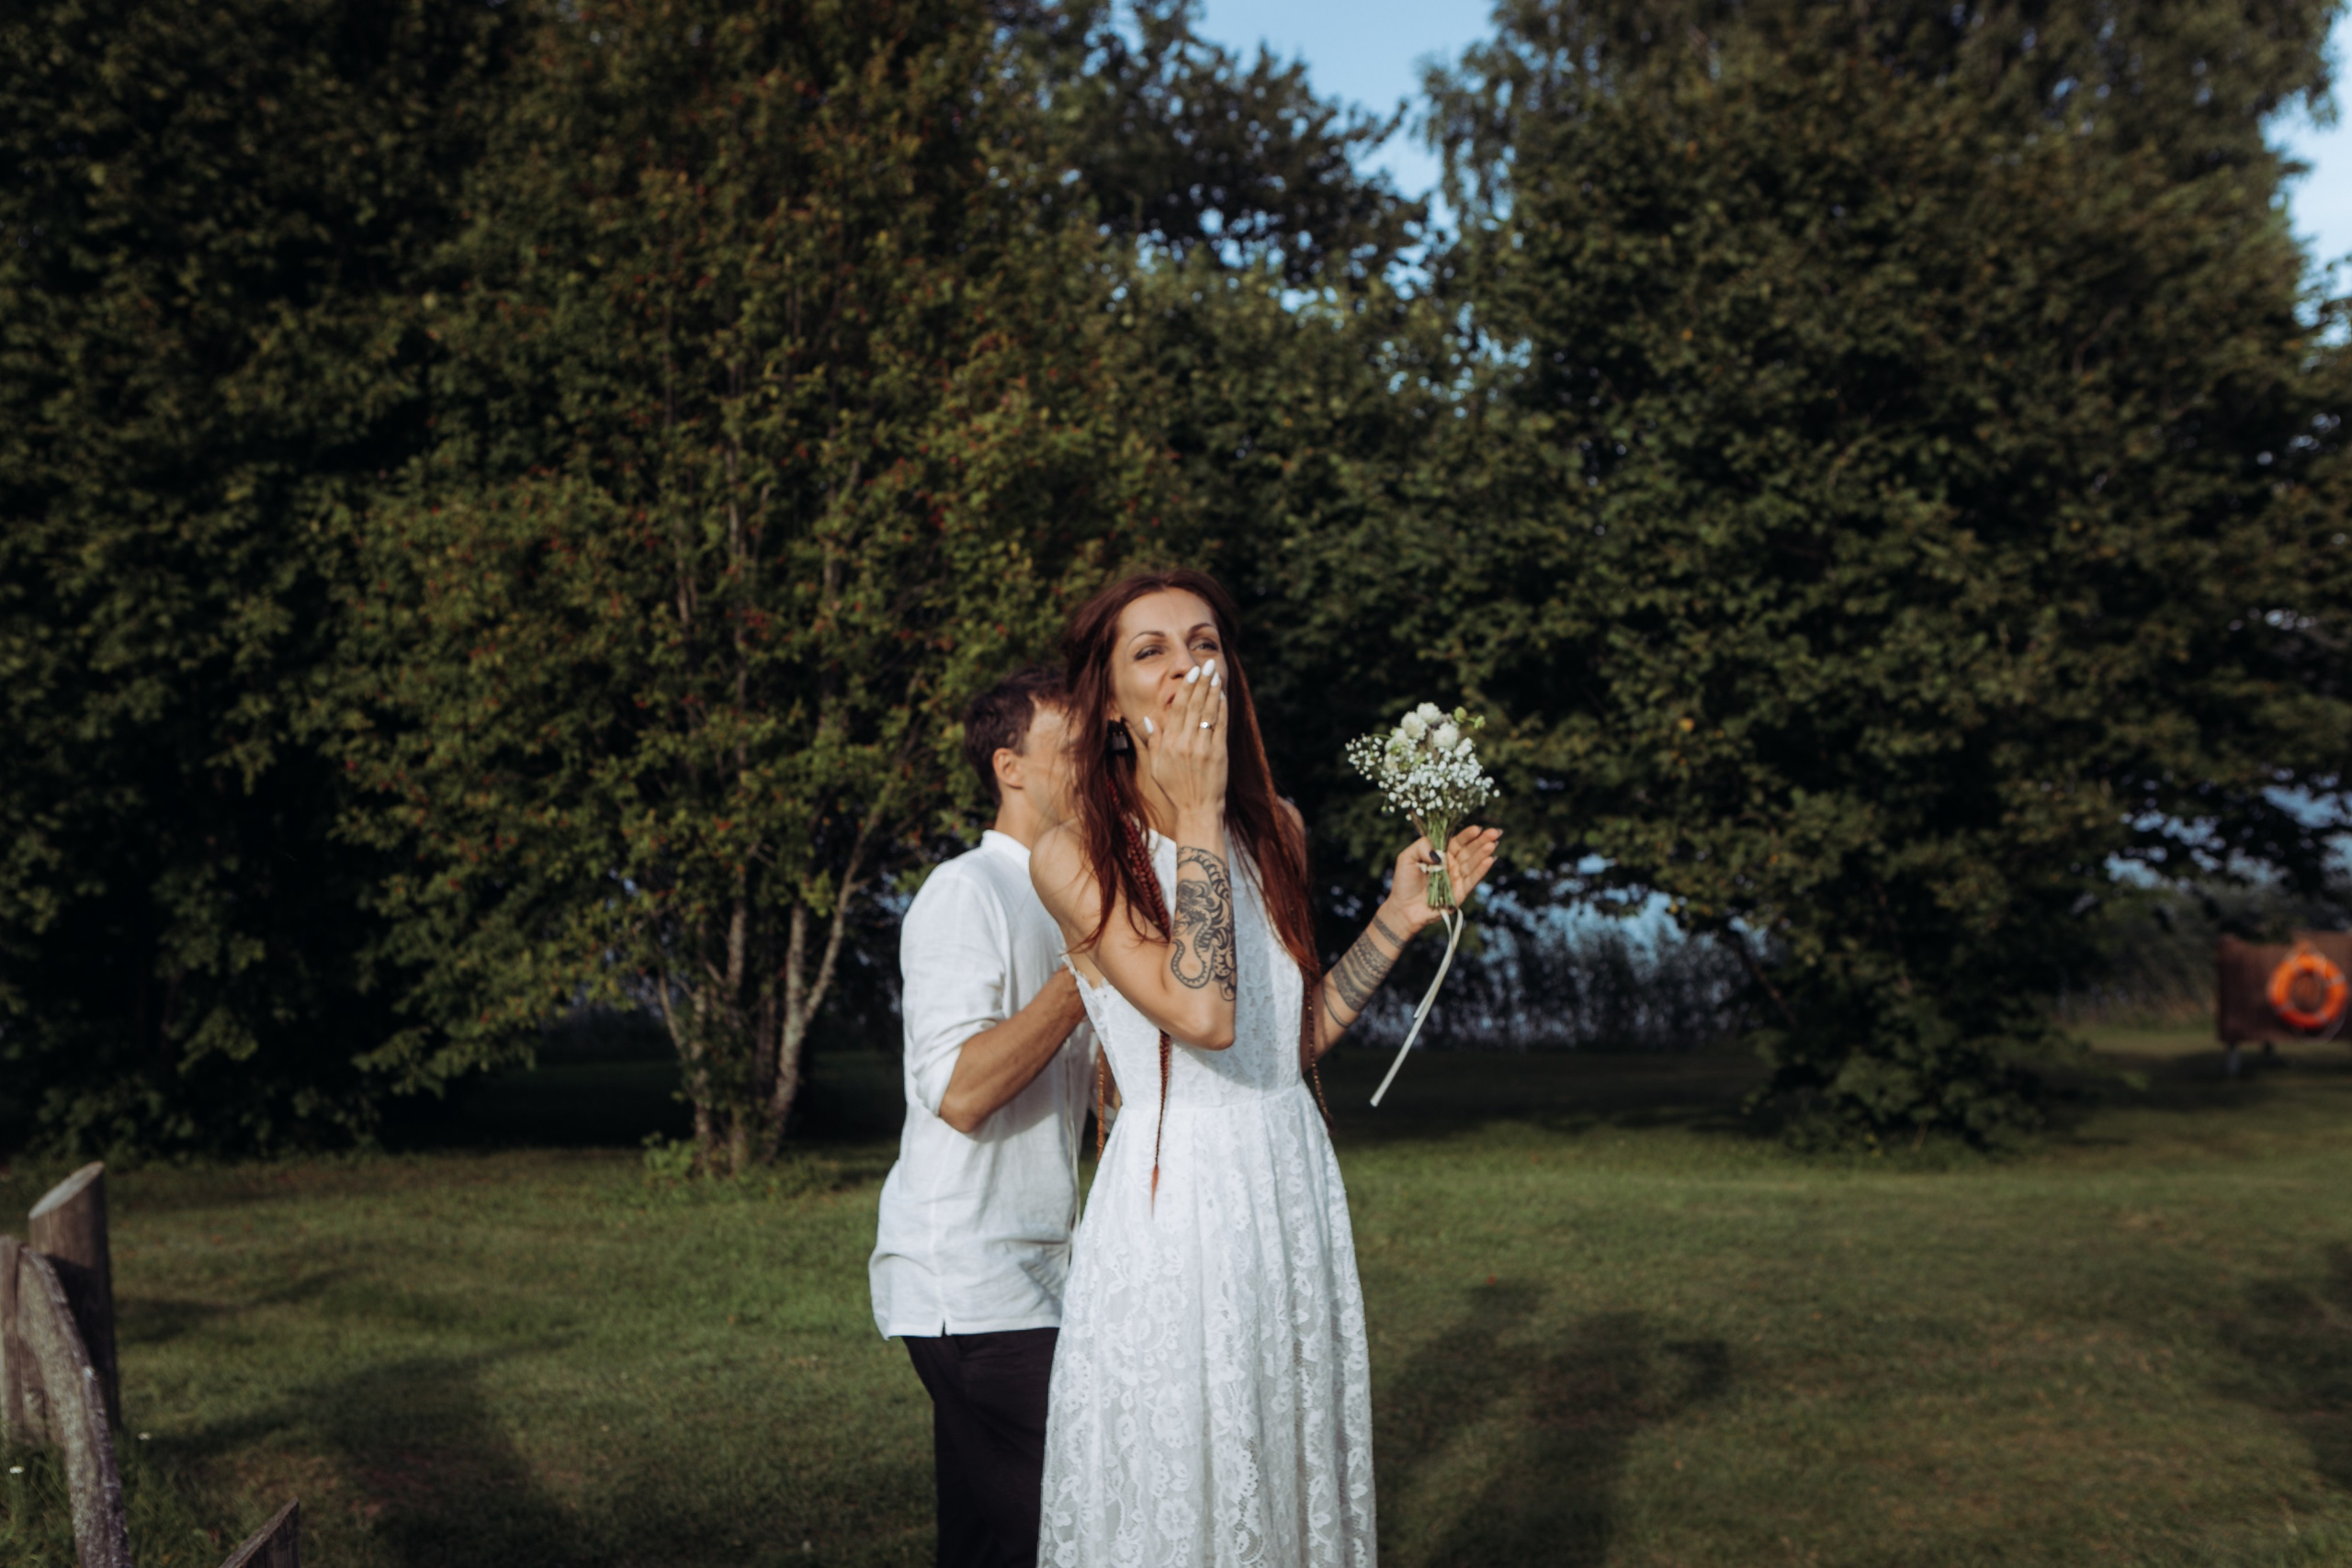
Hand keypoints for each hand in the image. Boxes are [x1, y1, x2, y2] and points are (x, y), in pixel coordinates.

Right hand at [1137, 658, 1228, 825]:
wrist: (1197, 809)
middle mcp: (1186, 744)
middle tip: (1205, 666)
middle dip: (1201, 684)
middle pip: (1194, 707)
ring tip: (1215, 674)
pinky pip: (1221, 726)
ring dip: (1213, 692)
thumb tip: (1146, 718)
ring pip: (1208, 713)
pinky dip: (1222, 709)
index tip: (1191, 674)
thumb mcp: (1157, 767)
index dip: (1185, 690)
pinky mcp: (1219, 754)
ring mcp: (1204, 748)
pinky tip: (1222, 696)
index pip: (1177, 710)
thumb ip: (1153, 741)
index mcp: (1169, 745)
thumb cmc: (1176, 789)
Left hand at [1385, 824, 1501, 931]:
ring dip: (1483, 854)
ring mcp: (1457, 878)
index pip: (1457, 842)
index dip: (1468, 835)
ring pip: (1473, 863)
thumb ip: (1422, 847)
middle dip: (1482, 841)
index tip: (1477, 828)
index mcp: (1441, 854)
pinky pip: (1472, 880)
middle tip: (1494, 832)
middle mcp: (1451, 865)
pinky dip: (1481, 871)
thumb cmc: (1404, 882)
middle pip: (1469, 850)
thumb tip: (1440, 852)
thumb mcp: (1407, 858)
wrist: (1403, 909)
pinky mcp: (1460, 893)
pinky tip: (1490, 860)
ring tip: (1492, 844)